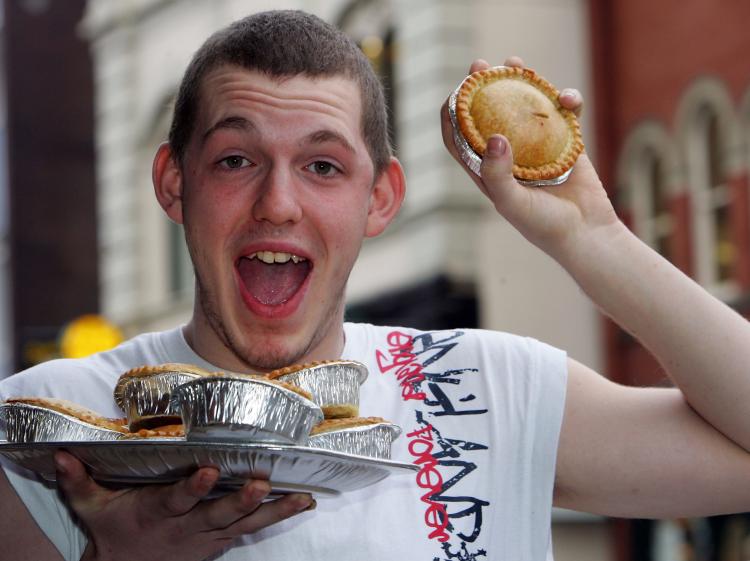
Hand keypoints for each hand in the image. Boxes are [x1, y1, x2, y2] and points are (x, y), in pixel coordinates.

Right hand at [54, 450, 312, 560]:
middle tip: (262, 484)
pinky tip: (303, 502)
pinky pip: (252, 529)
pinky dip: (277, 516)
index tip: (207, 471)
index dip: (192, 487)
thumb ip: (80, 482)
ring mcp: (208, 536)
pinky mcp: (220, 541)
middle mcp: (188, 526)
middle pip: (218, 513)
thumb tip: (63, 454)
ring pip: (243, 523)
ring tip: (301, 498)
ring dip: (272, 511)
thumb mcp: (92, 509)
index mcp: (158, 512)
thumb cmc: (114, 531)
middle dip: (240, 500)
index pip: (176, 499)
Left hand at [440, 57, 619, 262]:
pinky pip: (563, 112)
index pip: (459, 138)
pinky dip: (566, 100)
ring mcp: (536, 145)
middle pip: (489, 113)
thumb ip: (498, 174)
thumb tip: (495, 137)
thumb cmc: (543, 225)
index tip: (454, 92)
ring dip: (520, 81)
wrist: (586, 233)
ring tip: (516, 62)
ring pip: (524, 105)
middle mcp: (508, 154)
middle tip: (481, 65)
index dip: (452, 114)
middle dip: (482, 87)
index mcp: (486, 170)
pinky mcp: (565, 141)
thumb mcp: (512, 203)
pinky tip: (567, 98)